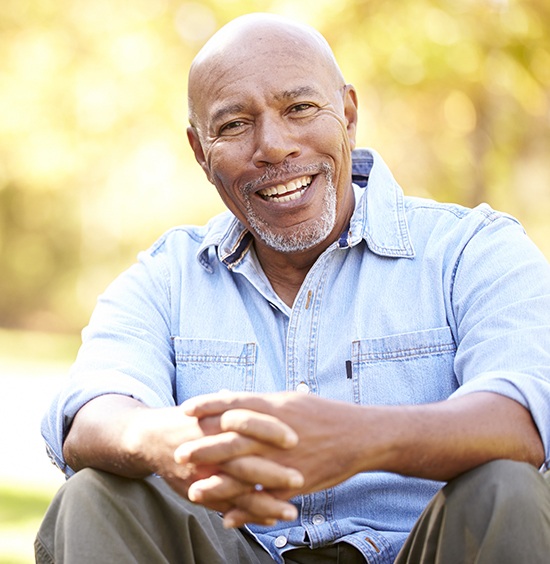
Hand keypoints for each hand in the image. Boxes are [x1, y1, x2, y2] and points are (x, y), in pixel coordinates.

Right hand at [63, 394, 302, 525]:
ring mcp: (203, 471)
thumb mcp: (215, 405)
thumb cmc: (193, 419)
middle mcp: (210, 446)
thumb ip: (241, 405)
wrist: (152, 438)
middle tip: (300, 478)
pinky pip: (226, 505)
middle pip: (242, 459)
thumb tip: (278, 398)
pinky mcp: (198, 489)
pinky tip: (271, 519)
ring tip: (292, 511)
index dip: (270, 429)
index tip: (295, 438)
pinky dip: (248, 513)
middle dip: (271, 472)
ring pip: (236, 490)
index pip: (246, 421)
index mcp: (216, 419)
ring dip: (265, 502)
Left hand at [180, 392, 367, 524]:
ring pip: (245, 473)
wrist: (360, 435)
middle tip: (179, 454)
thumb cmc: (325, 415)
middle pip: (233, 439)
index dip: (208, 405)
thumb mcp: (292, 401)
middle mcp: (277, 432)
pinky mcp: (297, 482)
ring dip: (218, 484)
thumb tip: (231, 397)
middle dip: (204, 447)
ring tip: (194, 491)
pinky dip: (246, 509)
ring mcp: (286, 458)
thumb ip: (260, 402)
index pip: (234, 402)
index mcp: (276, 407)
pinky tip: (228, 518)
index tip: (185, 408)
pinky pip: (266, 498)